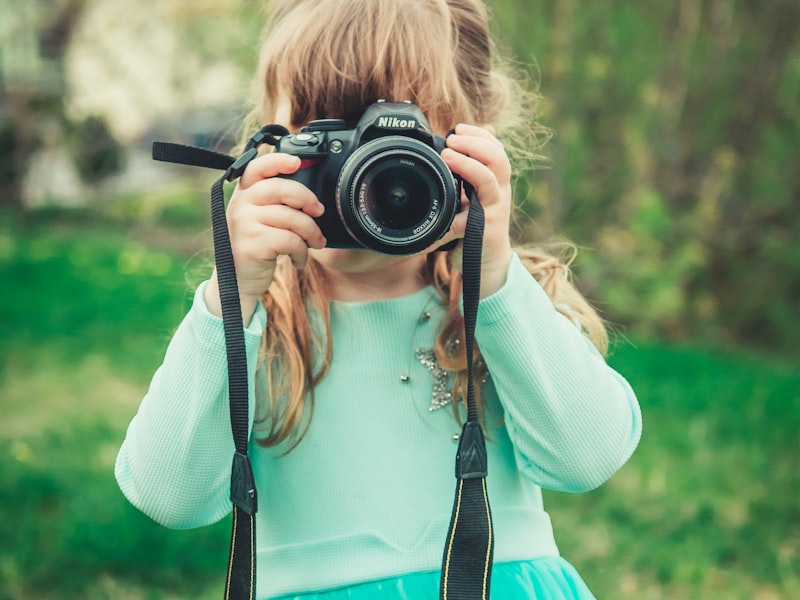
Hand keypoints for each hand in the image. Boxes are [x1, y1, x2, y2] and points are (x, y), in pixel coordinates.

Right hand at [204, 153, 326, 320]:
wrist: (238, 282)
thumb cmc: (257, 247)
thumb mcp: (261, 219)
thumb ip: (277, 202)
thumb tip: (310, 193)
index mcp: (243, 193)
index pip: (257, 168)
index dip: (278, 160)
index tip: (297, 162)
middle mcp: (240, 204)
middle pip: (281, 189)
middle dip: (307, 199)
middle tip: (319, 212)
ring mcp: (243, 223)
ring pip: (292, 218)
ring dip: (311, 232)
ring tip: (314, 243)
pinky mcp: (252, 244)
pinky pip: (290, 240)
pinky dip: (302, 252)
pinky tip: (298, 259)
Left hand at [436, 124, 513, 297]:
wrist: (486, 263)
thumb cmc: (476, 226)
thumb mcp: (471, 195)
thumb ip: (466, 174)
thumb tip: (455, 143)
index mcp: (495, 181)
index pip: (495, 148)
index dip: (480, 135)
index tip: (458, 128)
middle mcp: (499, 193)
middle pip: (498, 158)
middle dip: (476, 144)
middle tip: (452, 139)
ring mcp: (495, 211)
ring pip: (490, 181)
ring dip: (469, 165)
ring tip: (448, 156)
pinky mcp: (486, 231)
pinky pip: (473, 219)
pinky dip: (456, 215)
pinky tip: (444, 213)